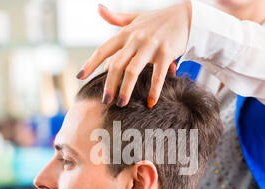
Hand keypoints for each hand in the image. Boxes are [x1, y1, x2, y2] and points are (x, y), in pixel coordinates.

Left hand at [76, 1, 191, 107]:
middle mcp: (136, 39)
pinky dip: (154, 90)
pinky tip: (150, 103)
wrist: (185, 16)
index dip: (90, 63)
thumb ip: (116, 18)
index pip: (103, 49)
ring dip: (126, 89)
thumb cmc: (158, 20)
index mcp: (126, 33)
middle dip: (109, 84)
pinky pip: (158, 75)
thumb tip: (99, 9)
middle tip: (105, 101)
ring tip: (122, 104)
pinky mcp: (167, 53)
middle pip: (117, 64)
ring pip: (134, 70)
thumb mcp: (135, 17)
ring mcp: (151, 45)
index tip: (79, 77)